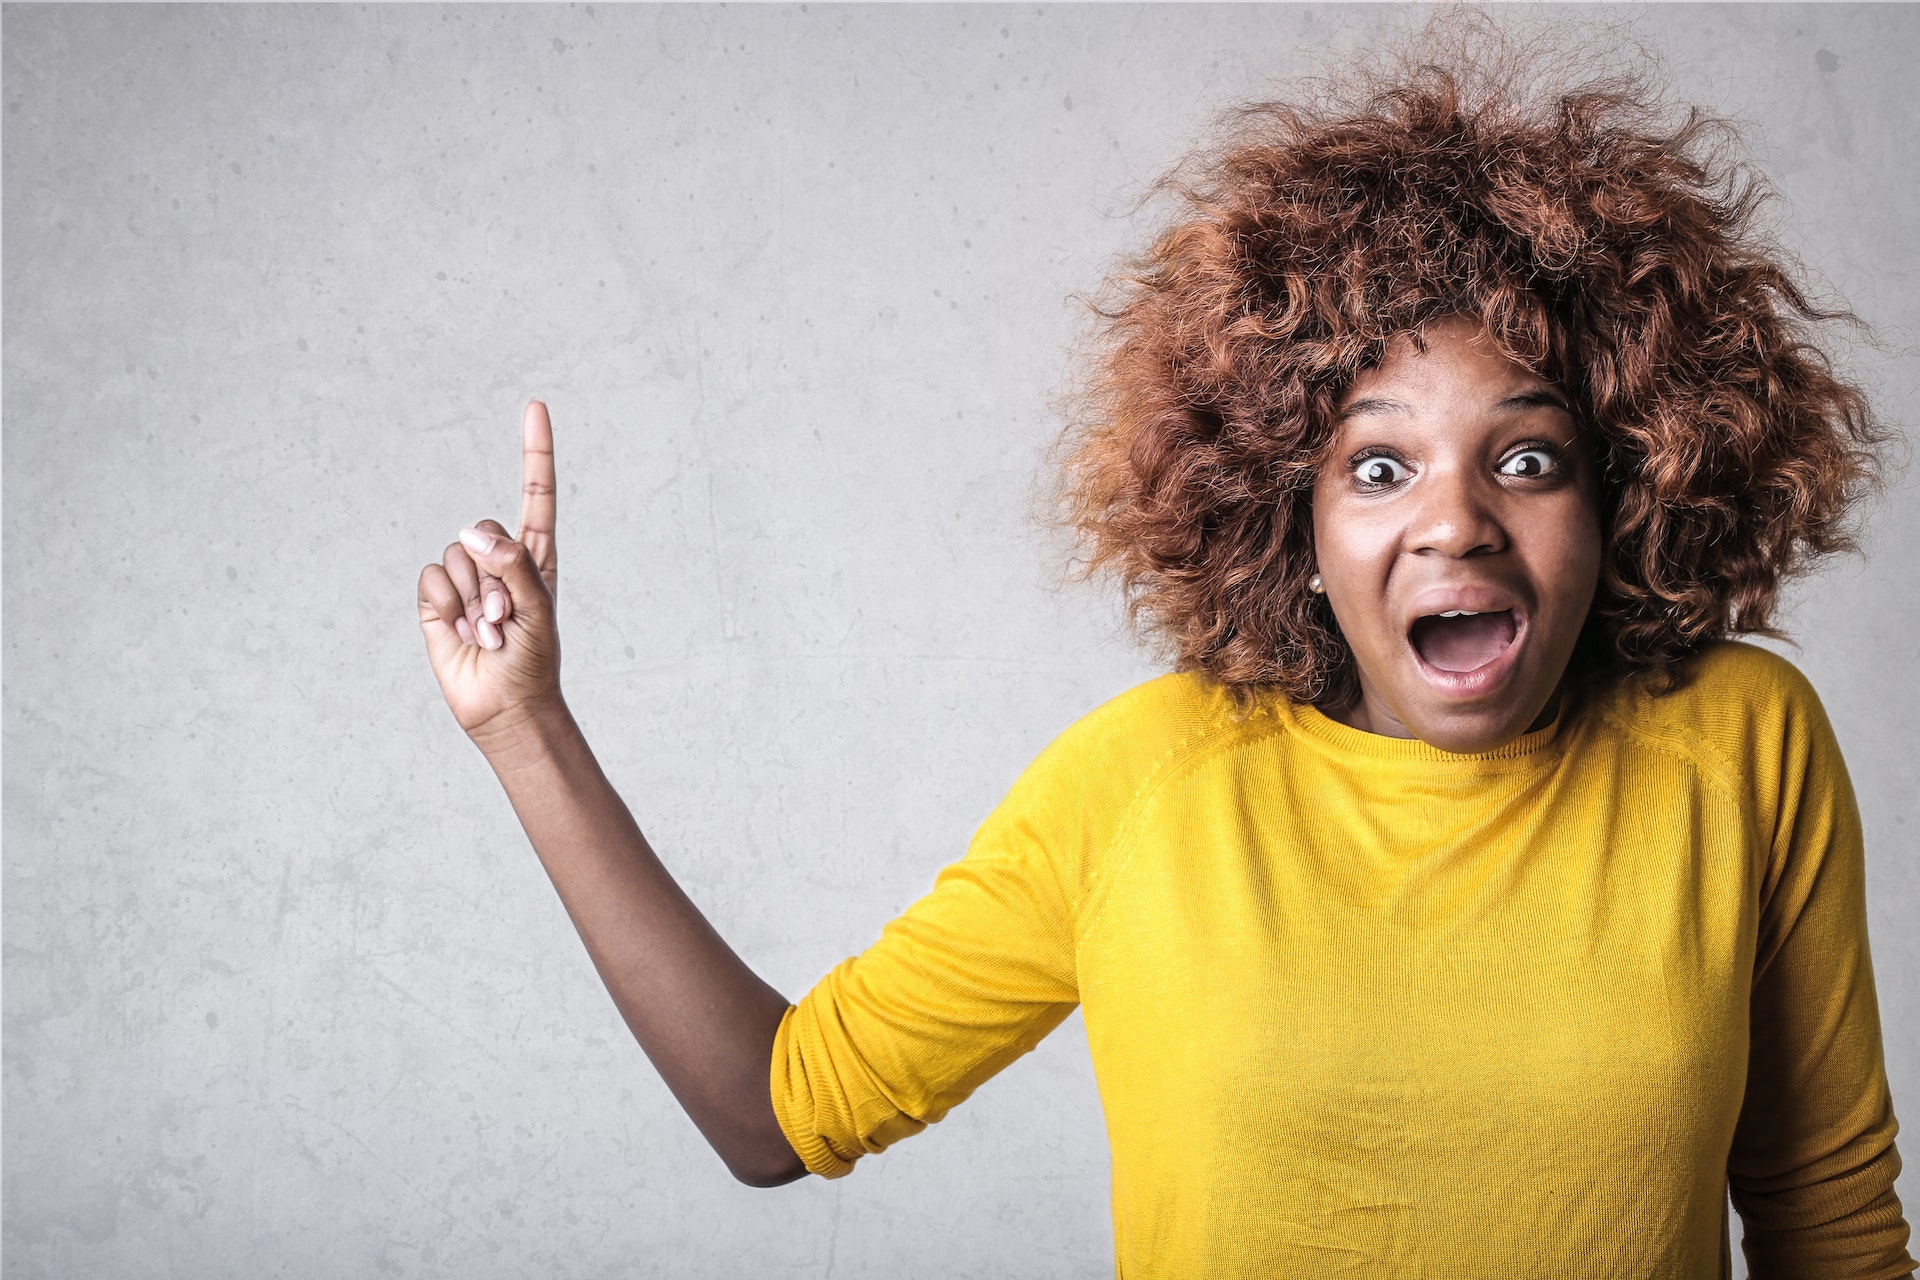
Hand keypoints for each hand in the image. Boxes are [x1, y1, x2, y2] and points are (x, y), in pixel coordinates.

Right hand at [417, 400, 563, 743]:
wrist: (505, 707)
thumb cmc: (533, 661)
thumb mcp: (538, 609)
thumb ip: (513, 564)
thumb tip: (474, 532)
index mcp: (536, 556)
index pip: (536, 494)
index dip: (534, 451)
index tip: (535, 406)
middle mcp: (499, 560)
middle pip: (483, 529)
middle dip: (494, 576)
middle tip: (507, 618)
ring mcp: (467, 579)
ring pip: (457, 556)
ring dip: (473, 599)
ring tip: (490, 631)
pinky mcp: (436, 599)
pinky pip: (432, 577)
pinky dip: (446, 605)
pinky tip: (461, 632)